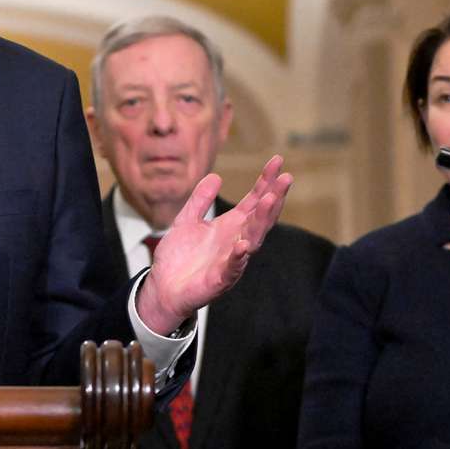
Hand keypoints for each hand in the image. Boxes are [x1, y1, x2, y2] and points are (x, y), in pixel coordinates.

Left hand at [135, 155, 290, 333]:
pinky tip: (244, 244)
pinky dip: (239, 256)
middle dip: (274, 198)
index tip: (277, 161)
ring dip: (262, 220)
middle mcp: (237, 241)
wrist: (163, 287)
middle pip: (260, 218)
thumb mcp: (186, 220)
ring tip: (271, 200)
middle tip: (286, 178)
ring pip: (253, 239)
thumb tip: (215, 176)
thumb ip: (200, 200)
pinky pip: (233, 268)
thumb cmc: (179, 257)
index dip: (266, 181)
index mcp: (230, 226)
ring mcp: (231, 260)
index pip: (254, 201)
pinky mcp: (220, 279)